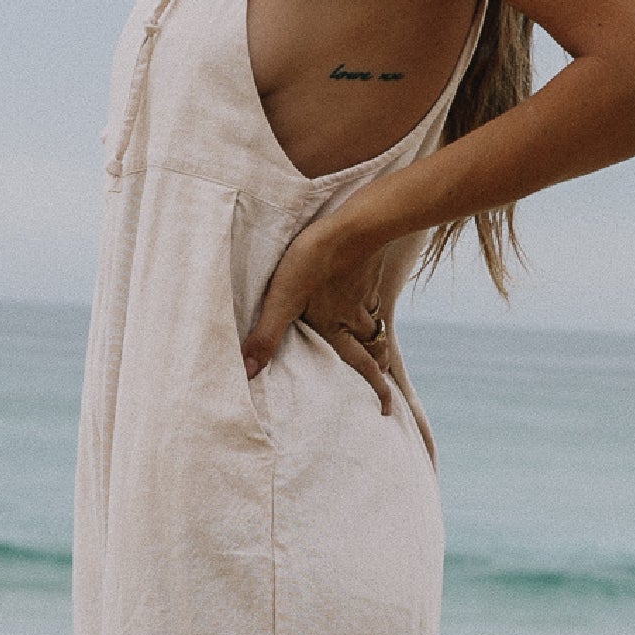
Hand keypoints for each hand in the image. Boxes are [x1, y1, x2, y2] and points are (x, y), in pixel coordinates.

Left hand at [241, 223, 391, 412]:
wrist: (351, 226)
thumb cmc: (313, 262)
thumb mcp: (282, 300)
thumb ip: (266, 336)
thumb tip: (249, 373)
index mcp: (334, 327)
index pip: (361, 366)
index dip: (376, 388)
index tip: (386, 409)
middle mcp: (351, 315)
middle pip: (372, 347)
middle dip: (379, 365)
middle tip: (383, 377)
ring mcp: (360, 292)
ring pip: (372, 321)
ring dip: (375, 335)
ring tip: (375, 345)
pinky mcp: (363, 269)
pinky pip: (370, 292)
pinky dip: (370, 300)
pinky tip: (363, 293)